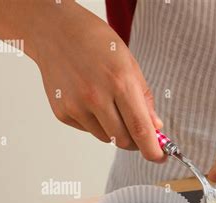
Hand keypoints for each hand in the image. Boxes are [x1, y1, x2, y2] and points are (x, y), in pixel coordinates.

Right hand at [27, 1, 164, 160]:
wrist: (55, 32)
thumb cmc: (97, 45)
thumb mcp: (130, 65)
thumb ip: (144, 100)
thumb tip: (155, 129)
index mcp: (119, 82)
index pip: (141, 129)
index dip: (153, 150)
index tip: (160, 157)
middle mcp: (96, 96)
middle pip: (124, 141)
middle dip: (136, 141)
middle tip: (137, 129)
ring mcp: (76, 106)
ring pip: (107, 139)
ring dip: (115, 131)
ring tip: (109, 104)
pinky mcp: (63, 113)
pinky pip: (89, 131)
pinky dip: (95, 123)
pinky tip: (89, 100)